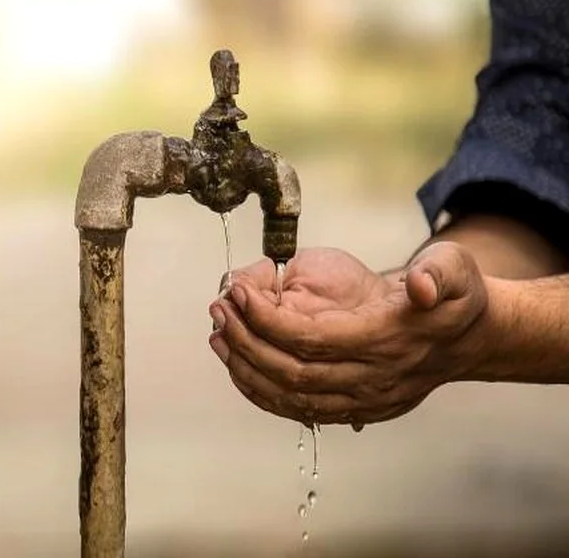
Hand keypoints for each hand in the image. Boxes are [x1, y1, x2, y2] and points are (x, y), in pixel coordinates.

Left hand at [208, 242, 488, 426]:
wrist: (463, 340)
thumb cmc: (450, 297)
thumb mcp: (455, 270)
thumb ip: (440, 273)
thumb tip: (420, 286)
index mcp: (387, 340)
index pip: (312, 340)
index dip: (268, 319)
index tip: (238, 292)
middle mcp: (372, 378)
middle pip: (292, 373)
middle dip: (245, 342)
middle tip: (218, 310)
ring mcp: (362, 400)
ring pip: (289, 396)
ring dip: (245, 368)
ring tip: (218, 335)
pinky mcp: (354, 409)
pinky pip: (297, 409)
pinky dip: (260, 391)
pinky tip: (237, 364)